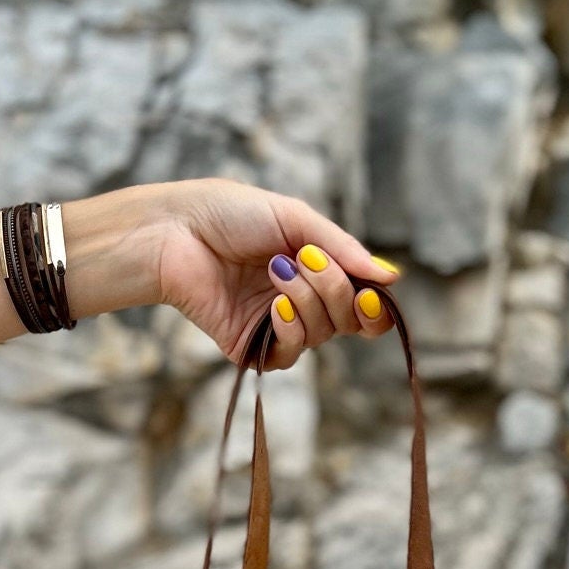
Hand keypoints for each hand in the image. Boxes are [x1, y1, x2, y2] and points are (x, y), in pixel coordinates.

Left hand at [130, 179, 399, 368]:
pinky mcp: (251, 346)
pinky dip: (291, 328)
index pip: (363, 304)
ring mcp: (277, 326)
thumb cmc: (229, 214)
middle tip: (307, 260)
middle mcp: (302, 302)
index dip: (376, 306)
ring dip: (308, 299)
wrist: (176, 232)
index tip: (372, 292)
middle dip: (337, 290)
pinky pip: (291, 354)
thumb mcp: (295, 219)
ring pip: (323, 333)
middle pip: (350, 320)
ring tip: (276, 270)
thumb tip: (392, 278)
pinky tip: (275, 305)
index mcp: (316, 270)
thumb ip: (343, 250)